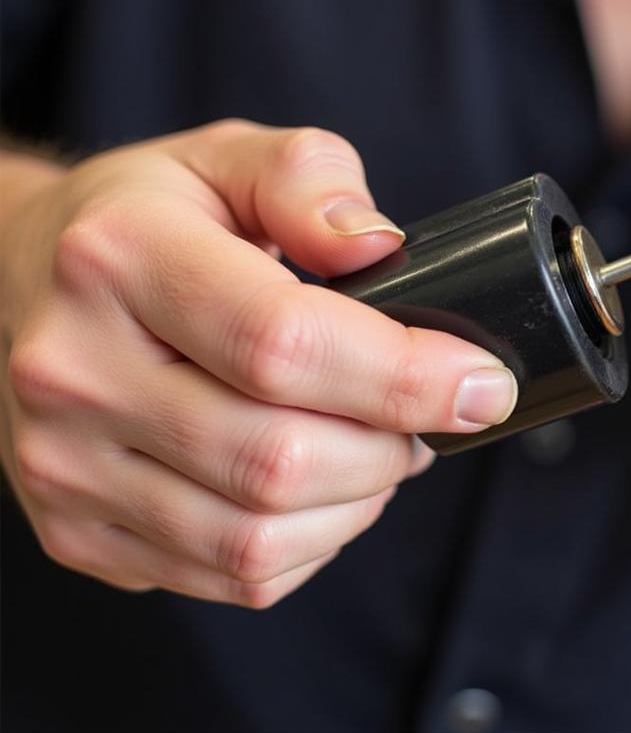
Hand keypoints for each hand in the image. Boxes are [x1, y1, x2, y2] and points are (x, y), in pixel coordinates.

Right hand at [0, 122, 517, 605]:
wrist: (24, 274)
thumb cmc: (149, 215)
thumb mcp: (230, 157)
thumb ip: (309, 180)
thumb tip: (377, 244)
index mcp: (119, 260)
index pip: (282, 343)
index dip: (404, 375)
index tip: (482, 382)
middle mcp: (74, 372)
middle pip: (277, 458)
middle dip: (392, 445)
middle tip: (432, 411)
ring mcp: (64, 466)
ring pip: (257, 538)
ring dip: (358, 501)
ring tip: (382, 446)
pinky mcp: (78, 532)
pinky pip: (229, 576)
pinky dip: (310, 542)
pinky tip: (325, 488)